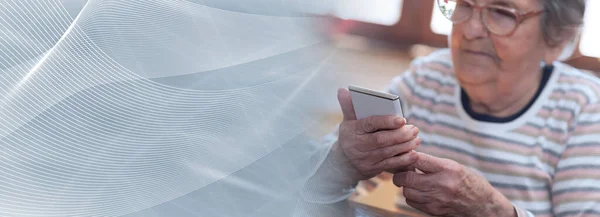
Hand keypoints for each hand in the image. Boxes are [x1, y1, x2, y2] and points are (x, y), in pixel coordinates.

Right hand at [335, 88, 420, 180]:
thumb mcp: (347, 122)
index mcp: (352, 130)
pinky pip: (390, 165)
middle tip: (414, 129)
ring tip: (417, 139)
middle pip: (381, 140)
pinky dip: (403, 160)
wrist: (342, 163)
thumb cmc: (350, 136)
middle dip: (400, 135)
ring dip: (405, 146)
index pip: (370, 124)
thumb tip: (342, 90)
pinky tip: (414, 154)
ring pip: (388, 152)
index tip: (402, 119)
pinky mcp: (373, 169)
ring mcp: (365, 159)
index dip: (386, 122)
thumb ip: (348, 106)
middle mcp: (357, 146)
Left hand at [393, 153, 515, 216]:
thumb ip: (432, 163)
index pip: (417, 159)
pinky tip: (418, 191)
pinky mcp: (433, 210)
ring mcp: (436, 199)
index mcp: (447, 169)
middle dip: (400, 174)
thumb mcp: (454, 166)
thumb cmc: (468, 181)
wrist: (482, 205)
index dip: (407, 156)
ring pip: (407, 192)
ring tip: (411, 181)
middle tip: (402, 171)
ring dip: (405, 186)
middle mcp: (441, 184)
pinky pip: (412, 202)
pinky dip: (411, 196)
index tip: (405, 156)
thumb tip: (409, 157)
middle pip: (407, 178)